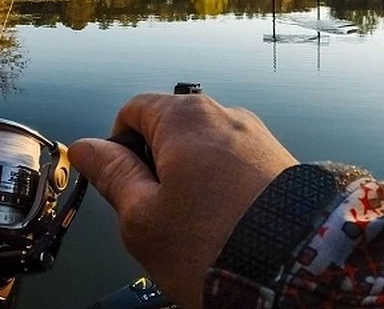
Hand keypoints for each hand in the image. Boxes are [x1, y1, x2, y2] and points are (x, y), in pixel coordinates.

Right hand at [69, 94, 296, 308]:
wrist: (299, 272)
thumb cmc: (212, 245)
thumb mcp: (142, 216)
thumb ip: (111, 174)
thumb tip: (83, 147)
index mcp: (184, 116)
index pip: (132, 111)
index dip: (117, 147)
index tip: (120, 185)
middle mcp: (224, 114)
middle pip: (169, 130)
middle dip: (155, 168)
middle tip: (157, 216)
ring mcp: (257, 137)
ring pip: (203, 151)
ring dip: (189, 182)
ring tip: (197, 229)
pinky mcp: (281, 162)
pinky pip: (235, 166)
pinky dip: (222, 191)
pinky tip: (226, 226)